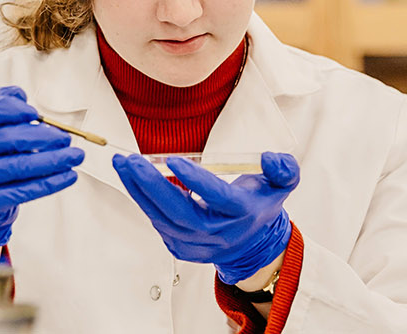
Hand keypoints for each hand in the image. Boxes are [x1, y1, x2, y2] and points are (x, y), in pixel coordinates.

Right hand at [0, 86, 83, 250]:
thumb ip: (4, 104)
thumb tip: (20, 97)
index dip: (10, 110)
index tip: (35, 114)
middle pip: (6, 139)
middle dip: (43, 137)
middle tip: (65, 138)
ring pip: (17, 166)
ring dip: (52, 160)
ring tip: (75, 156)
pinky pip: (21, 192)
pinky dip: (48, 183)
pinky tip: (67, 176)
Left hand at [112, 151, 299, 283]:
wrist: (252, 243)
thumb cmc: (258, 205)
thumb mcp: (282, 185)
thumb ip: (283, 169)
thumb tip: (271, 158)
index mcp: (242, 214)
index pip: (217, 197)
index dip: (195, 179)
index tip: (173, 159)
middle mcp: (218, 233)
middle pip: (180, 213)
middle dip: (152, 186)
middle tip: (132, 161)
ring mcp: (197, 244)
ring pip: (162, 219)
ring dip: (138, 190)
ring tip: (123, 164)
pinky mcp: (181, 248)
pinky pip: (157, 222)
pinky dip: (142, 200)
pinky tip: (132, 179)